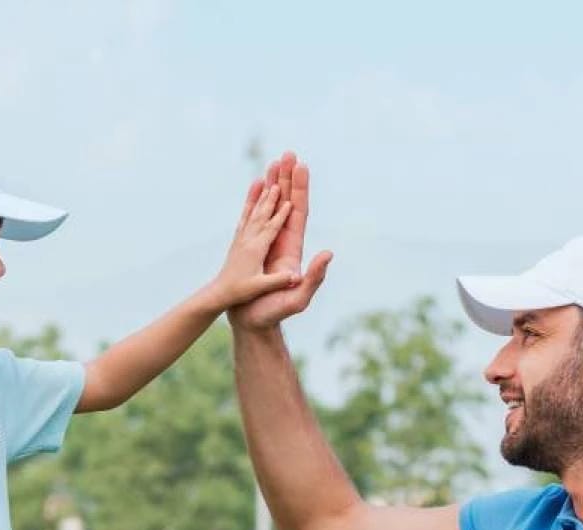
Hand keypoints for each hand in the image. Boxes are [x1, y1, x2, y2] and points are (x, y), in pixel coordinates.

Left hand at [204, 171, 298, 311]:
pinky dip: (251, 202)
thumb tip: (295, 278)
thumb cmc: (240, 293)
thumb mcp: (259, 288)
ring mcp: (242, 238)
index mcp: (256, 250)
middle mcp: (248, 240)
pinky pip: (246, 216)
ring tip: (269, 178)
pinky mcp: (239, 239)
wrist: (219, 294)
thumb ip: (277, 281)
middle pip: (263, 213)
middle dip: (273, 195)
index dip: (281, 215)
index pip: (271, 228)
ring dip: (263, 195)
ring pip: (254, 211)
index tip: (291, 201)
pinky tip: (254, 192)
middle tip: (280, 182)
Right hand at [228, 152, 332, 331]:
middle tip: (289, 154)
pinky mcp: (257, 249)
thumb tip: (329, 254)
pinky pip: (258, 219)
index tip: (300, 167)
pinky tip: (256, 188)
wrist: (254, 323)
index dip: (300, 190)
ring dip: (274, 185)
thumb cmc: (274, 314)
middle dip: (288, 179)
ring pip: (273, 208)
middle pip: (288, 204)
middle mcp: (283, 242)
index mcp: (293, 249)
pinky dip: (258, 201)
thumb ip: (315, 278)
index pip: (299, 213)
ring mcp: (270, 245)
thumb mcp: (298, 298)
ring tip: (273, 162)